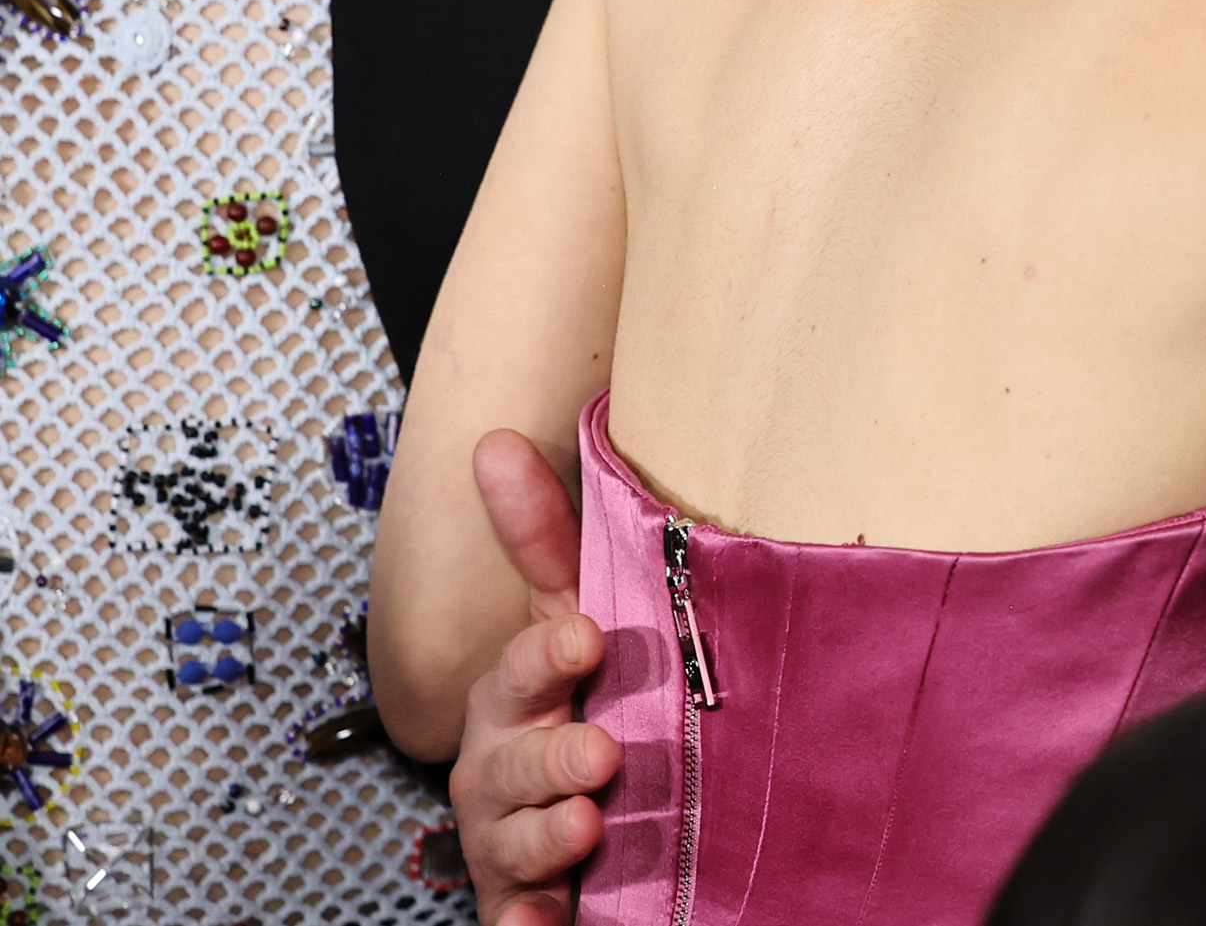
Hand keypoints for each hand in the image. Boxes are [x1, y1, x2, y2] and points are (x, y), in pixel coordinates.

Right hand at [452, 429, 616, 925]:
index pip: (524, 666)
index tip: (585, 635)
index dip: (548, 652)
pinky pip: (514, 915)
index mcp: (518, 693)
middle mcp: (503, 763)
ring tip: (587, 823)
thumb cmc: (581, 692)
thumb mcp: (573, 611)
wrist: (585, 803)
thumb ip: (544, 537)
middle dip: (551, 755)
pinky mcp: (524, 897)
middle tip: (601, 751)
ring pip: (513, 837)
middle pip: (513, 760)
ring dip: (545, 833)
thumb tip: (493, 440)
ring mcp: (509, 834)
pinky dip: (523, 922)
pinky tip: (539, 924)